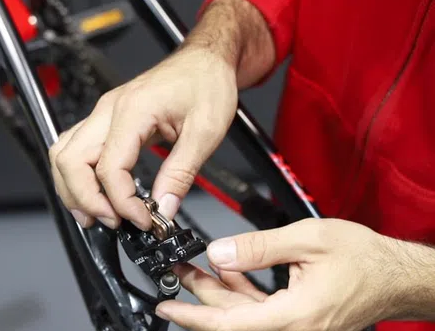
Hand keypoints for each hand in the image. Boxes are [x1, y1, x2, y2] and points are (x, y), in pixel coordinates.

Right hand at [48, 46, 237, 228]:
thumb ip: (180, 173)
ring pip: (66, 154)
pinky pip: (77, 149)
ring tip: (97, 215)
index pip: (109, 168)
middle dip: (86, 199)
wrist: (205, 61)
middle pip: (71, 161)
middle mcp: (109, 110)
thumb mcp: (205, 132)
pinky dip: (80, 175)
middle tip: (113, 222)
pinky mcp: (108, 119)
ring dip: (74, 189)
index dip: (122, 202)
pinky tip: (96, 193)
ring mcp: (105, 113)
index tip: (145, 220)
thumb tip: (163, 208)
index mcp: (132, 111)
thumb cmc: (207, 83)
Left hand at [156, 218, 397, 330]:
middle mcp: (293, 328)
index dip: (195, 315)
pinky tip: (229, 269)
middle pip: (232, 317)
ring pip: (243, 313)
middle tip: (180, 271)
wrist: (393, 275)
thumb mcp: (307, 241)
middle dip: (201, 294)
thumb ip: (258, 248)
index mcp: (295, 316)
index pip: (230, 324)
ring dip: (218, 290)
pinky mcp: (298, 318)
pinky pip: (259, 308)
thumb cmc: (363, 260)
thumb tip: (218, 252)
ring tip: (197, 266)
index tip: (169, 307)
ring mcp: (295, 326)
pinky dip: (240, 289)